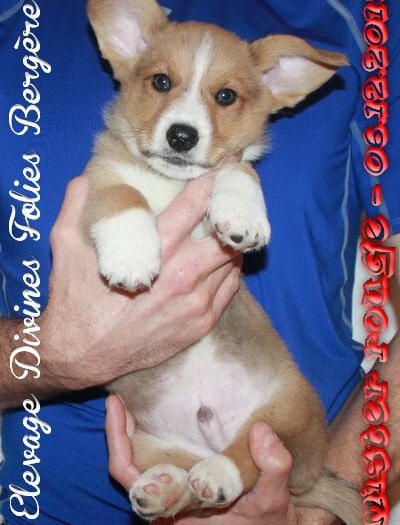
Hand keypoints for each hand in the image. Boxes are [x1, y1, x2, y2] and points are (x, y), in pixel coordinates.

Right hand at [40, 173, 240, 390]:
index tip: (219, 171)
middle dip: (230, 213)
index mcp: (155, 250)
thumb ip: (78, 203)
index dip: (211, 183)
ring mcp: (195, 303)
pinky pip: (230, 289)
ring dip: (231, 242)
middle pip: (225, 234)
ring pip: (232, 262)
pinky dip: (229, 271)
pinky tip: (221, 261)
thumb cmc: (75, 297)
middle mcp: (182, 276)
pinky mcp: (200, 324)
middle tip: (230, 200)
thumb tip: (88, 173)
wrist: (82, 354)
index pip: (195, 205)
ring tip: (227, 228)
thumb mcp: (66, 244)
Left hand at [106, 395, 337, 524]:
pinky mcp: (184, 493)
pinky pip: (155, 465)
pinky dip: (151, 439)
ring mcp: (173, 499)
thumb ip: (272, 465)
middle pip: (126, 465)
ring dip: (132, 433)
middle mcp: (167, 506)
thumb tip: (260, 429)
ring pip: (138, 465)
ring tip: (134, 398)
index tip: (116, 406)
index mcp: (177, 510)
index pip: (129, 476)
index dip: (118, 441)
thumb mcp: (274, 499)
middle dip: (119, 428)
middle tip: (121, 393)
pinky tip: (157, 416)